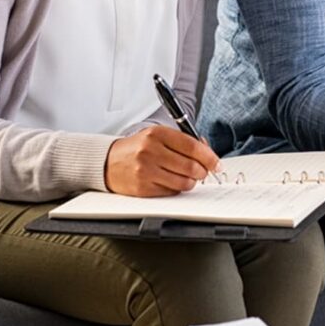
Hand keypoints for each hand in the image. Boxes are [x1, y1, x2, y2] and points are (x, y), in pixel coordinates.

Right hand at [104, 126, 220, 196]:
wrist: (108, 162)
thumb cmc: (137, 148)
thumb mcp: (158, 136)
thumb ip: (182, 141)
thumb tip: (207, 152)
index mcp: (157, 133)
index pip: (192, 146)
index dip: (209, 156)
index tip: (217, 163)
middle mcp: (150, 151)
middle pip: (190, 166)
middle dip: (203, 172)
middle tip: (204, 172)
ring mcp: (146, 170)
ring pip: (183, 182)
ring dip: (191, 182)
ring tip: (188, 177)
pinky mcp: (142, 187)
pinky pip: (171, 192)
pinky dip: (177, 188)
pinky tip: (172, 181)